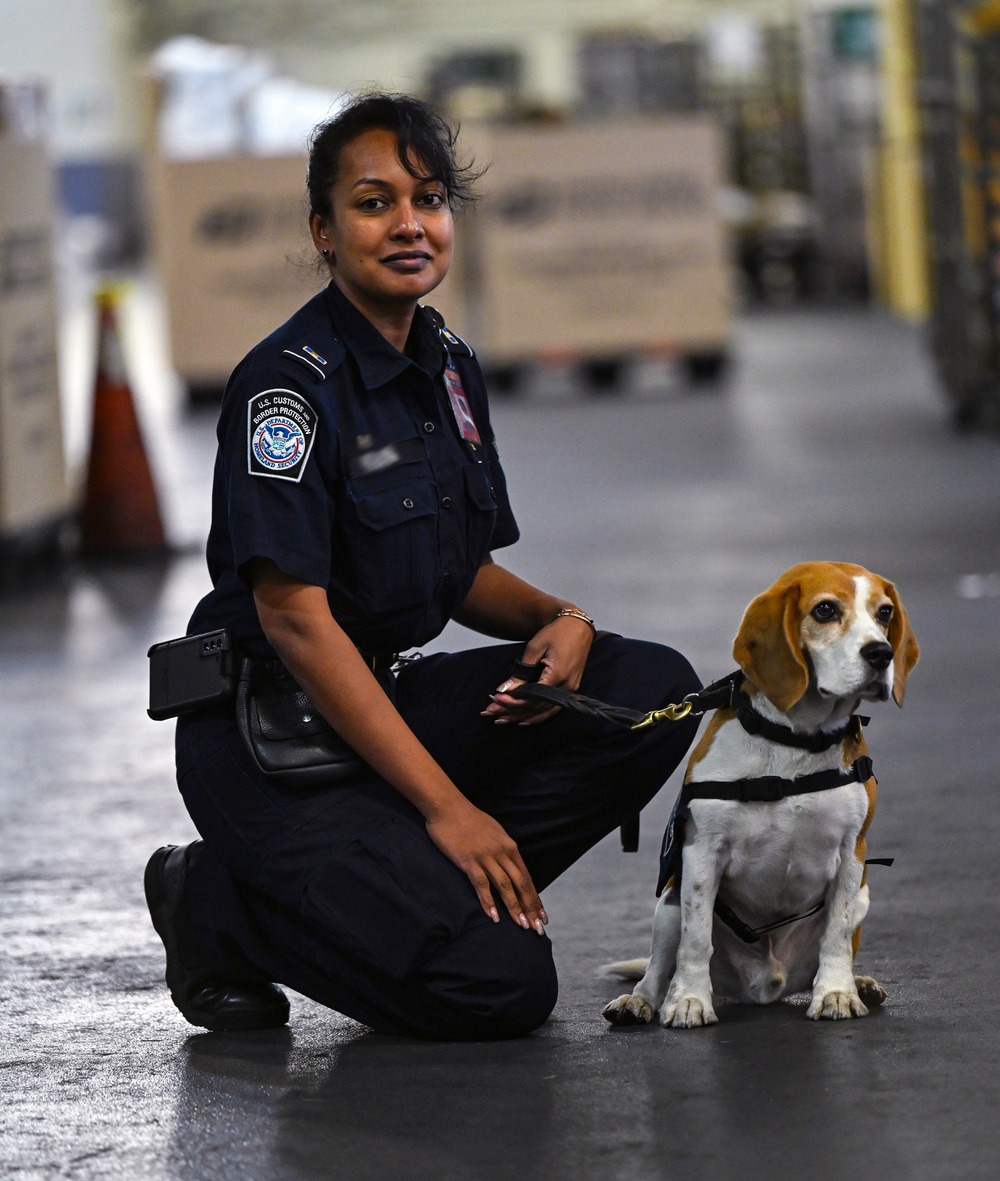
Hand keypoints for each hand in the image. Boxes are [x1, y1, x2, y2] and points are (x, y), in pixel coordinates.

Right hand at [425, 801, 546, 932]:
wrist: (448, 806)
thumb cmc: (469, 819)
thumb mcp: (494, 832)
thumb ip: (503, 849)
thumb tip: (511, 864)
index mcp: (509, 847)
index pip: (526, 877)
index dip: (535, 898)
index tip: (542, 916)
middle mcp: (501, 852)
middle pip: (520, 884)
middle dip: (530, 907)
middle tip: (538, 928)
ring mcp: (485, 856)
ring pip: (505, 886)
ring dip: (514, 907)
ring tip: (522, 925)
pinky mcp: (469, 860)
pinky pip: (481, 884)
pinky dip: (488, 901)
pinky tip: (493, 916)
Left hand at [481, 613, 594, 725]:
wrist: (578, 626)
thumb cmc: (557, 632)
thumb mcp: (534, 648)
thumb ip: (521, 672)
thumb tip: (505, 689)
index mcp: (557, 675)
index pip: (531, 697)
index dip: (512, 701)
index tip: (495, 698)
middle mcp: (566, 686)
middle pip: (535, 706)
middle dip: (512, 710)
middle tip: (491, 711)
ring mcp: (570, 689)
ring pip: (544, 711)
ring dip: (522, 716)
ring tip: (503, 720)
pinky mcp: (570, 688)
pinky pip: (553, 708)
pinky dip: (538, 715)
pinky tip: (524, 720)